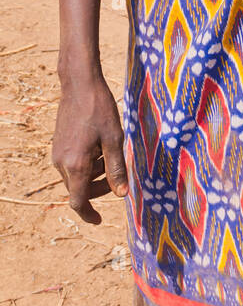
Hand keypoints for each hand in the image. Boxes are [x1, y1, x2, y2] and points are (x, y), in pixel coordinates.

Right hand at [52, 73, 127, 224]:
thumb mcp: (114, 139)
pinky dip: (86, 164)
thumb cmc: (99, 110)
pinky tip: (98, 147)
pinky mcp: (58, 145)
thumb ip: (117, 168)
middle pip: (78, 189)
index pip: (78, 202)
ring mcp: (57, 154)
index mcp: (76, 165)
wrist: (79, 85)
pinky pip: (71, 164)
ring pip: (75, 176)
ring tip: (109, 155)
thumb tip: (121, 194)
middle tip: (117, 178)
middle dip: (98, 189)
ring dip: (93, 175)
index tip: (98, 221)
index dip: (88, 214)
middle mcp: (62, 163)